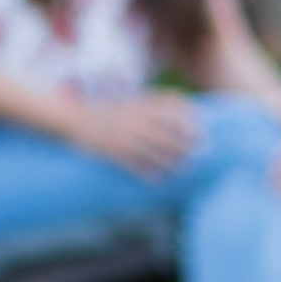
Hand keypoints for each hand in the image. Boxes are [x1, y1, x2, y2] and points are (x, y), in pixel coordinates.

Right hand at [69, 91, 200, 175]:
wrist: (75, 119)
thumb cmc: (109, 111)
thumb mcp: (133, 101)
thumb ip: (157, 101)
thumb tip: (188, 103)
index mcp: (138, 106)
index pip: (168, 108)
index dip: (188, 116)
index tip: (203, 123)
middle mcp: (132, 121)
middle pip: (165, 131)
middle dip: (186, 141)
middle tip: (205, 150)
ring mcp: (122, 137)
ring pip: (152, 150)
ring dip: (172, 160)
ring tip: (186, 168)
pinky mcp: (112, 153)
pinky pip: (133, 165)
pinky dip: (148, 173)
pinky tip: (160, 180)